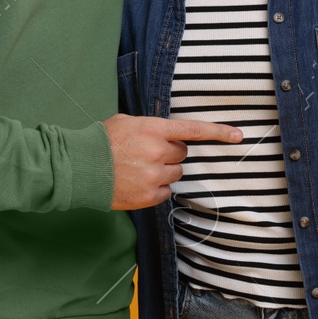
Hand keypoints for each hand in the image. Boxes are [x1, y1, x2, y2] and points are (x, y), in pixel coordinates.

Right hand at [101, 114, 242, 210]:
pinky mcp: (149, 196)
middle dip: (170, 153)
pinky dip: (156, 188)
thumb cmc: (99, 142)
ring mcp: (154, 176)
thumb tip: (164, 135)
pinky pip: (166, 192)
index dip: (218, 132)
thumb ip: (150, 127)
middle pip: (182, 153)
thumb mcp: (125, 122)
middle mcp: (157, 152)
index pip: (193, 130)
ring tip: (138, 169)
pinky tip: (136, 182)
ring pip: (175, 173)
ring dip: (163, 170)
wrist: (78, 168)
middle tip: (148, 153)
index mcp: (153, 129)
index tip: (238, 136)